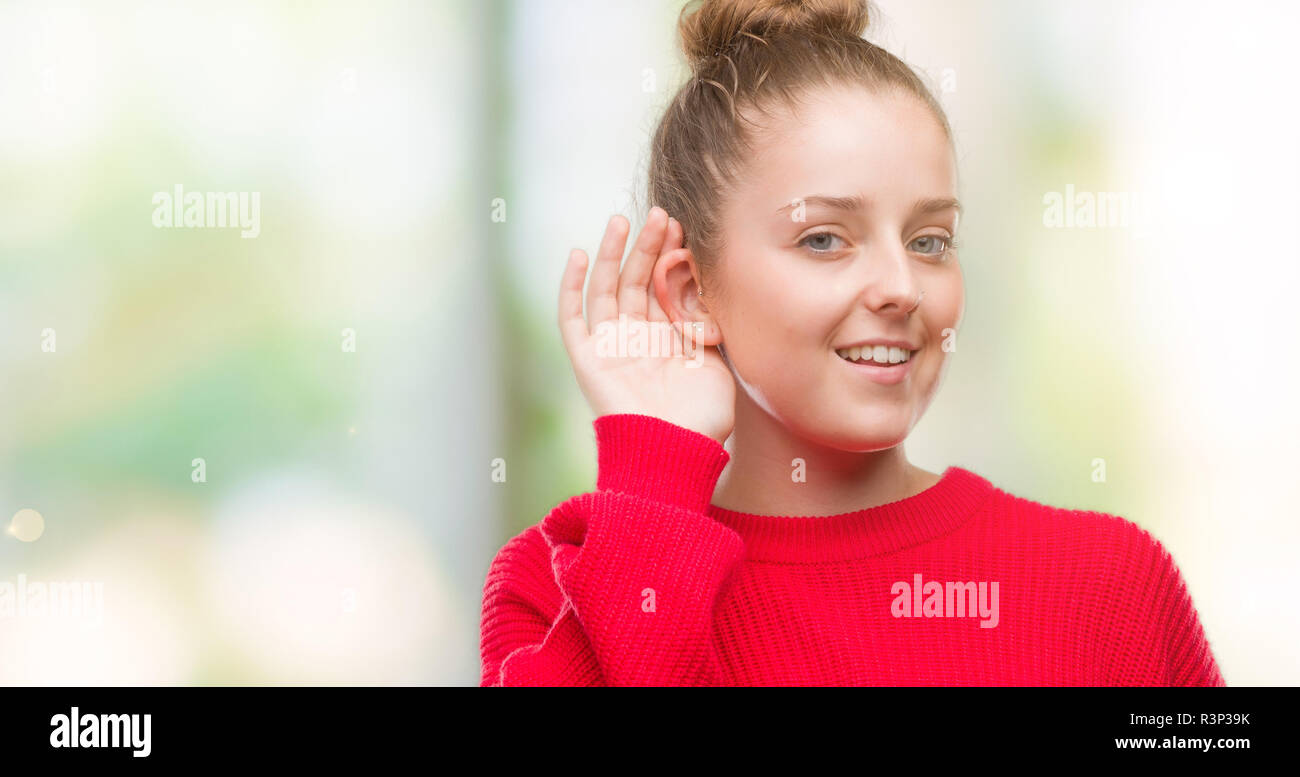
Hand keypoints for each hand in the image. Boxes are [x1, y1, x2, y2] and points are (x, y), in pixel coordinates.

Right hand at [558, 206, 734, 443]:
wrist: (676, 453)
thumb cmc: (703, 417)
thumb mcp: (715, 360)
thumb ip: (707, 323)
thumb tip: (712, 282)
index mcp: (666, 340)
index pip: (663, 287)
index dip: (671, 256)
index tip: (684, 227)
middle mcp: (636, 340)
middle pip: (636, 282)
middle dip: (647, 247)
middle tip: (661, 214)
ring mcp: (610, 348)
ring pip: (607, 290)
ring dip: (613, 254)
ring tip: (622, 220)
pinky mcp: (586, 360)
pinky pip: (572, 318)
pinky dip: (572, 286)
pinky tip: (580, 254)